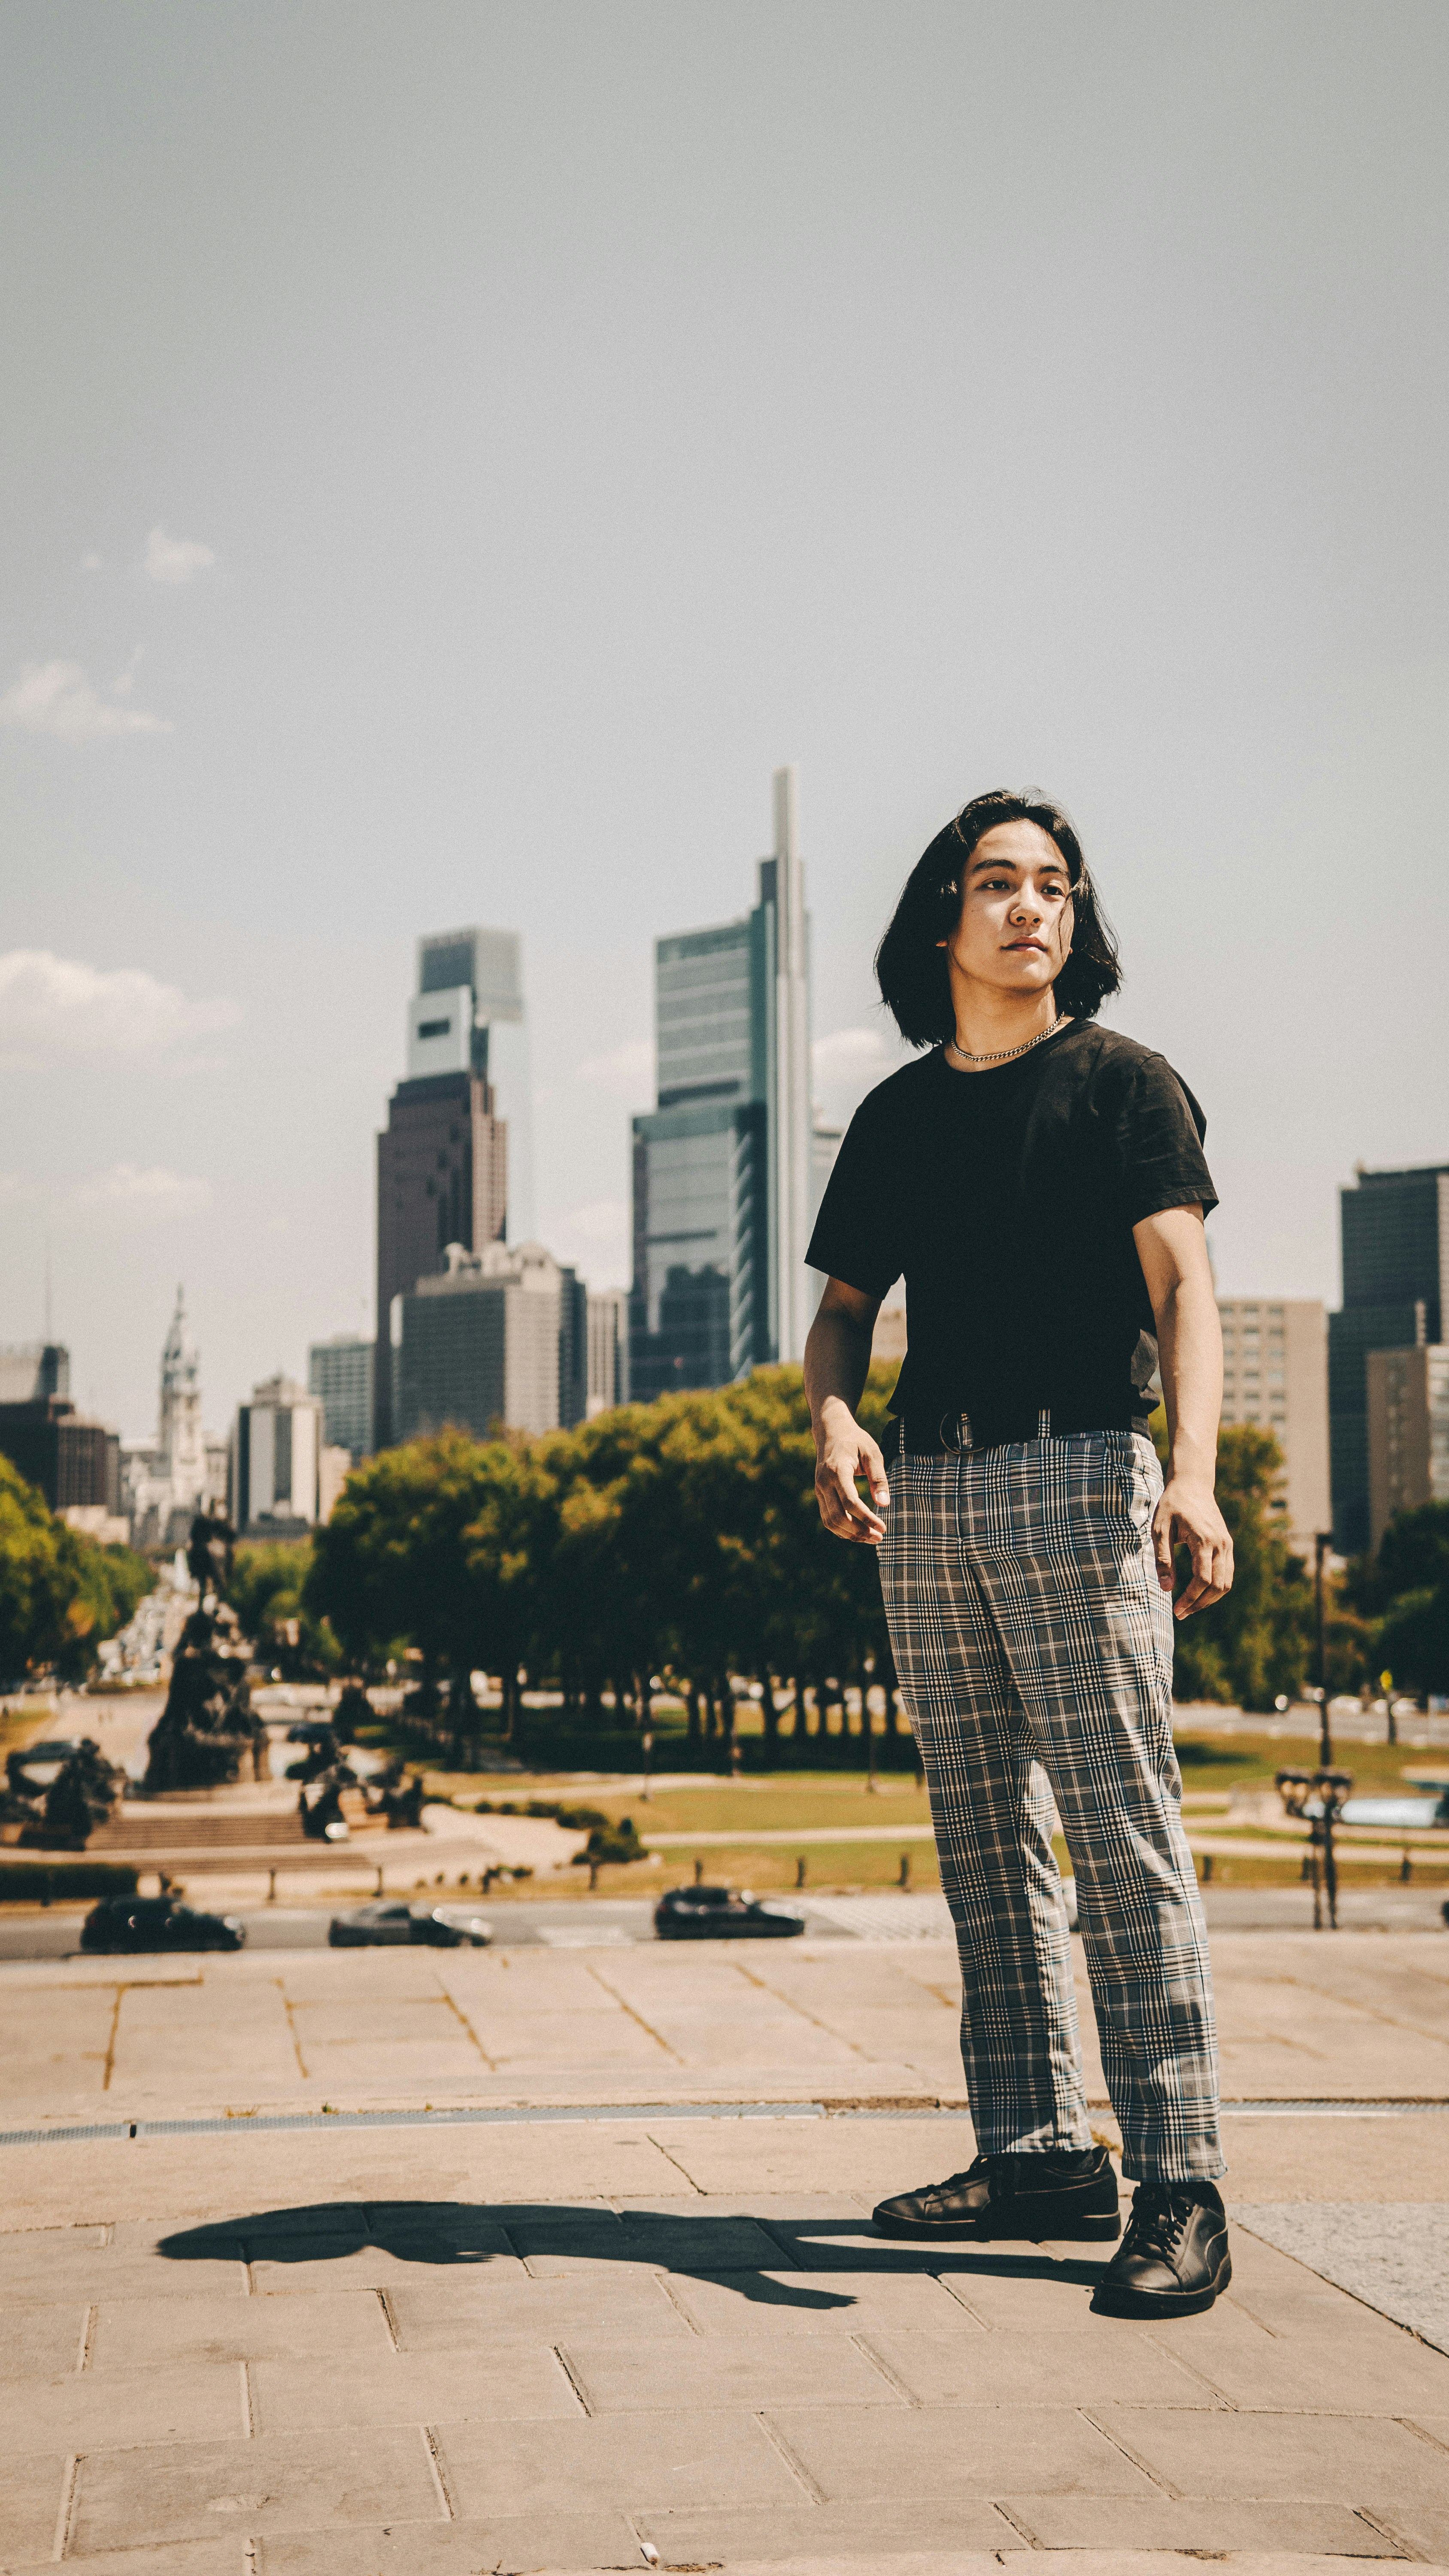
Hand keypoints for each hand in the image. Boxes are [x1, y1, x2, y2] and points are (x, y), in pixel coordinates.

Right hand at [815, 1401, 889, 1545]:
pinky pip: (828, 1518)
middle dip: (859, 1531)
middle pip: (839, 1516)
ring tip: (871, 1538)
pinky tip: (858, 1533)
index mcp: (838, 1470)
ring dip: (851, 1534)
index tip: (883, 1528)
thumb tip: (884, 1505)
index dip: (867, 1518)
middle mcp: (824, 1482)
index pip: (850, 1501)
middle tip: (879, 1537)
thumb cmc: (856, 1441)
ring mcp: (819, 1489)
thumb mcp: (873, 1454)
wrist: (831, 1432)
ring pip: (831, 1522)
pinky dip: (842, 1530)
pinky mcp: (819, 1494)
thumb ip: (879, 1478)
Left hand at [1153, 1474, 1232, 1618]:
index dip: (1190, 1599)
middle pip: (1218, 1586)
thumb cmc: (1171, 1506)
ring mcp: (1227, 1545)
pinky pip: (1227, 1574)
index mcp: (1203, 1540)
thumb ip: (1163, 1558)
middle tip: (1181, 1614)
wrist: (1192, 1485)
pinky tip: (1199, 1593)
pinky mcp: (1227, 1545)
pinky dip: (1215, 1588)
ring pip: (1226, 1583)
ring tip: (1190, 1607)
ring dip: (1209, 1599)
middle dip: (1200, 1604)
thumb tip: (1167, 1589)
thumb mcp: (1159, 1529)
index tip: (1176, 1610)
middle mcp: (1220, 1544)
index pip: (1203, 1579)